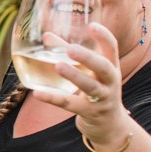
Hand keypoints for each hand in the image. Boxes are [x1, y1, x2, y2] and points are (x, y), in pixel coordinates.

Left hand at [34, 23, 133, 145]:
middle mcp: (110, 82)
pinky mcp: (90, 113)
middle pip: (104, 68)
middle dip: (89, 58)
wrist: (109, 125)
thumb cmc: (97, 90)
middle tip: (71, 49)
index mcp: (111, 68)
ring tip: (58, 66)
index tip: (92, 26)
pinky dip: (54, 99)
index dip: (104, 37)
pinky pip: (71, 105)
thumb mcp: (89, 72)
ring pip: (90, 87)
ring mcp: (102, 99)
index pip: (112, 49)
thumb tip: (47, 35)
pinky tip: (37, 93)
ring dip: (75, 76)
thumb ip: (68, 53)